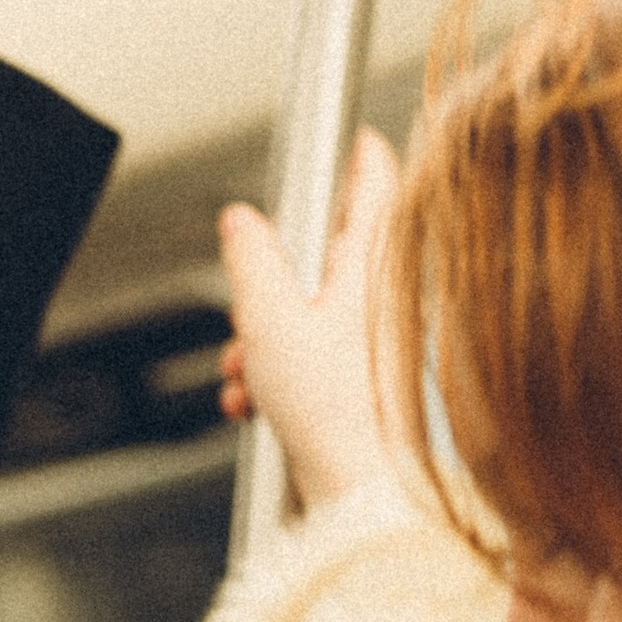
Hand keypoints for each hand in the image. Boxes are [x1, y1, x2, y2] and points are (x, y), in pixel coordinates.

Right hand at [216, 127, 401, 512]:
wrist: (360, 488)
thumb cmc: (333, 413)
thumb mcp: (269, 322)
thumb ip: (251, 261)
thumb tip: (240, 221)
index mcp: (368, 265)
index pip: (373, 183)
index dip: (358, 152)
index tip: (351, 133)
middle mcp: (381, 295)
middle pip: (321, 254)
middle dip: (271, 278)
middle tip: (248, 303)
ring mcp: (375, 338)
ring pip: (310, 309)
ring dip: (265, 335)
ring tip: (245, 371)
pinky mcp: (364, 378)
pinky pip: (316, 353)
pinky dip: (280, 370)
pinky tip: (258, 400)